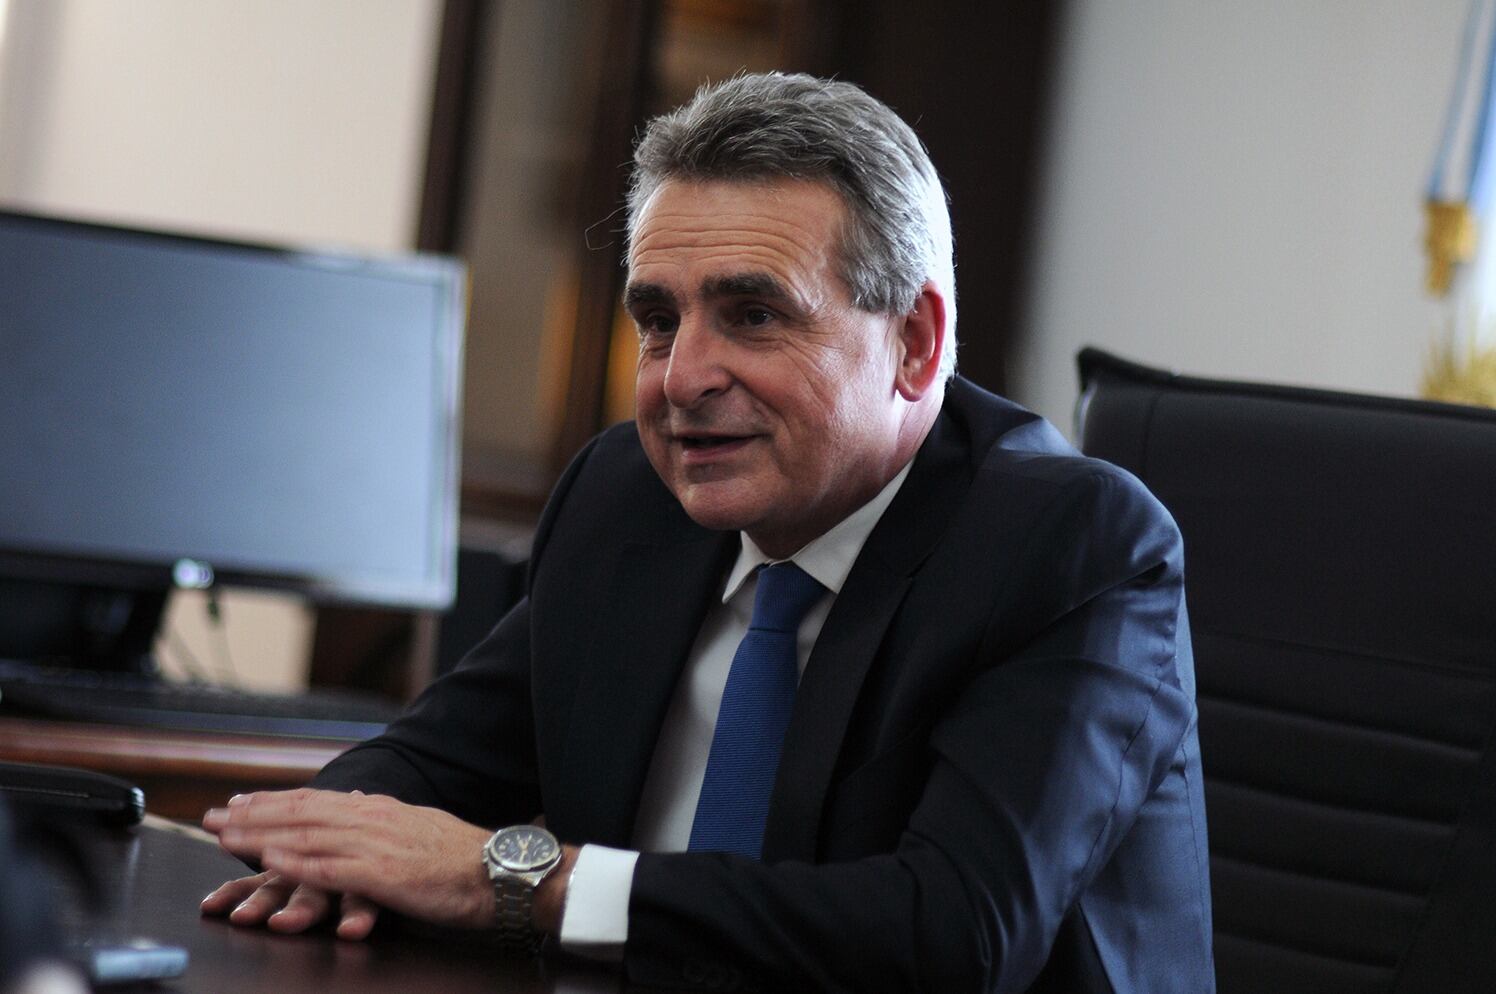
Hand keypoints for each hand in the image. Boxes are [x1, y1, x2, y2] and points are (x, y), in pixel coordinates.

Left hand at [201, 788, 494, 931]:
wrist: (500, 871)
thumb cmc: (463, 860)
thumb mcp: (418, 830)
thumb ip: (385, 821)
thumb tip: (359, 807)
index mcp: (380, 810)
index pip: (316, 801)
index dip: (273, 802)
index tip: (239, 803)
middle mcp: (372, 820)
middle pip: (301, 813)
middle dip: (252, 815)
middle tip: (212, 817)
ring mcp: (376, 846)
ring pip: (307, 836)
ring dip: (261, 835)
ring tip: (225, 836)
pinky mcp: (382, 876)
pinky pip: (330, 868)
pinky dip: (296, 864)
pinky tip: (270, 863)